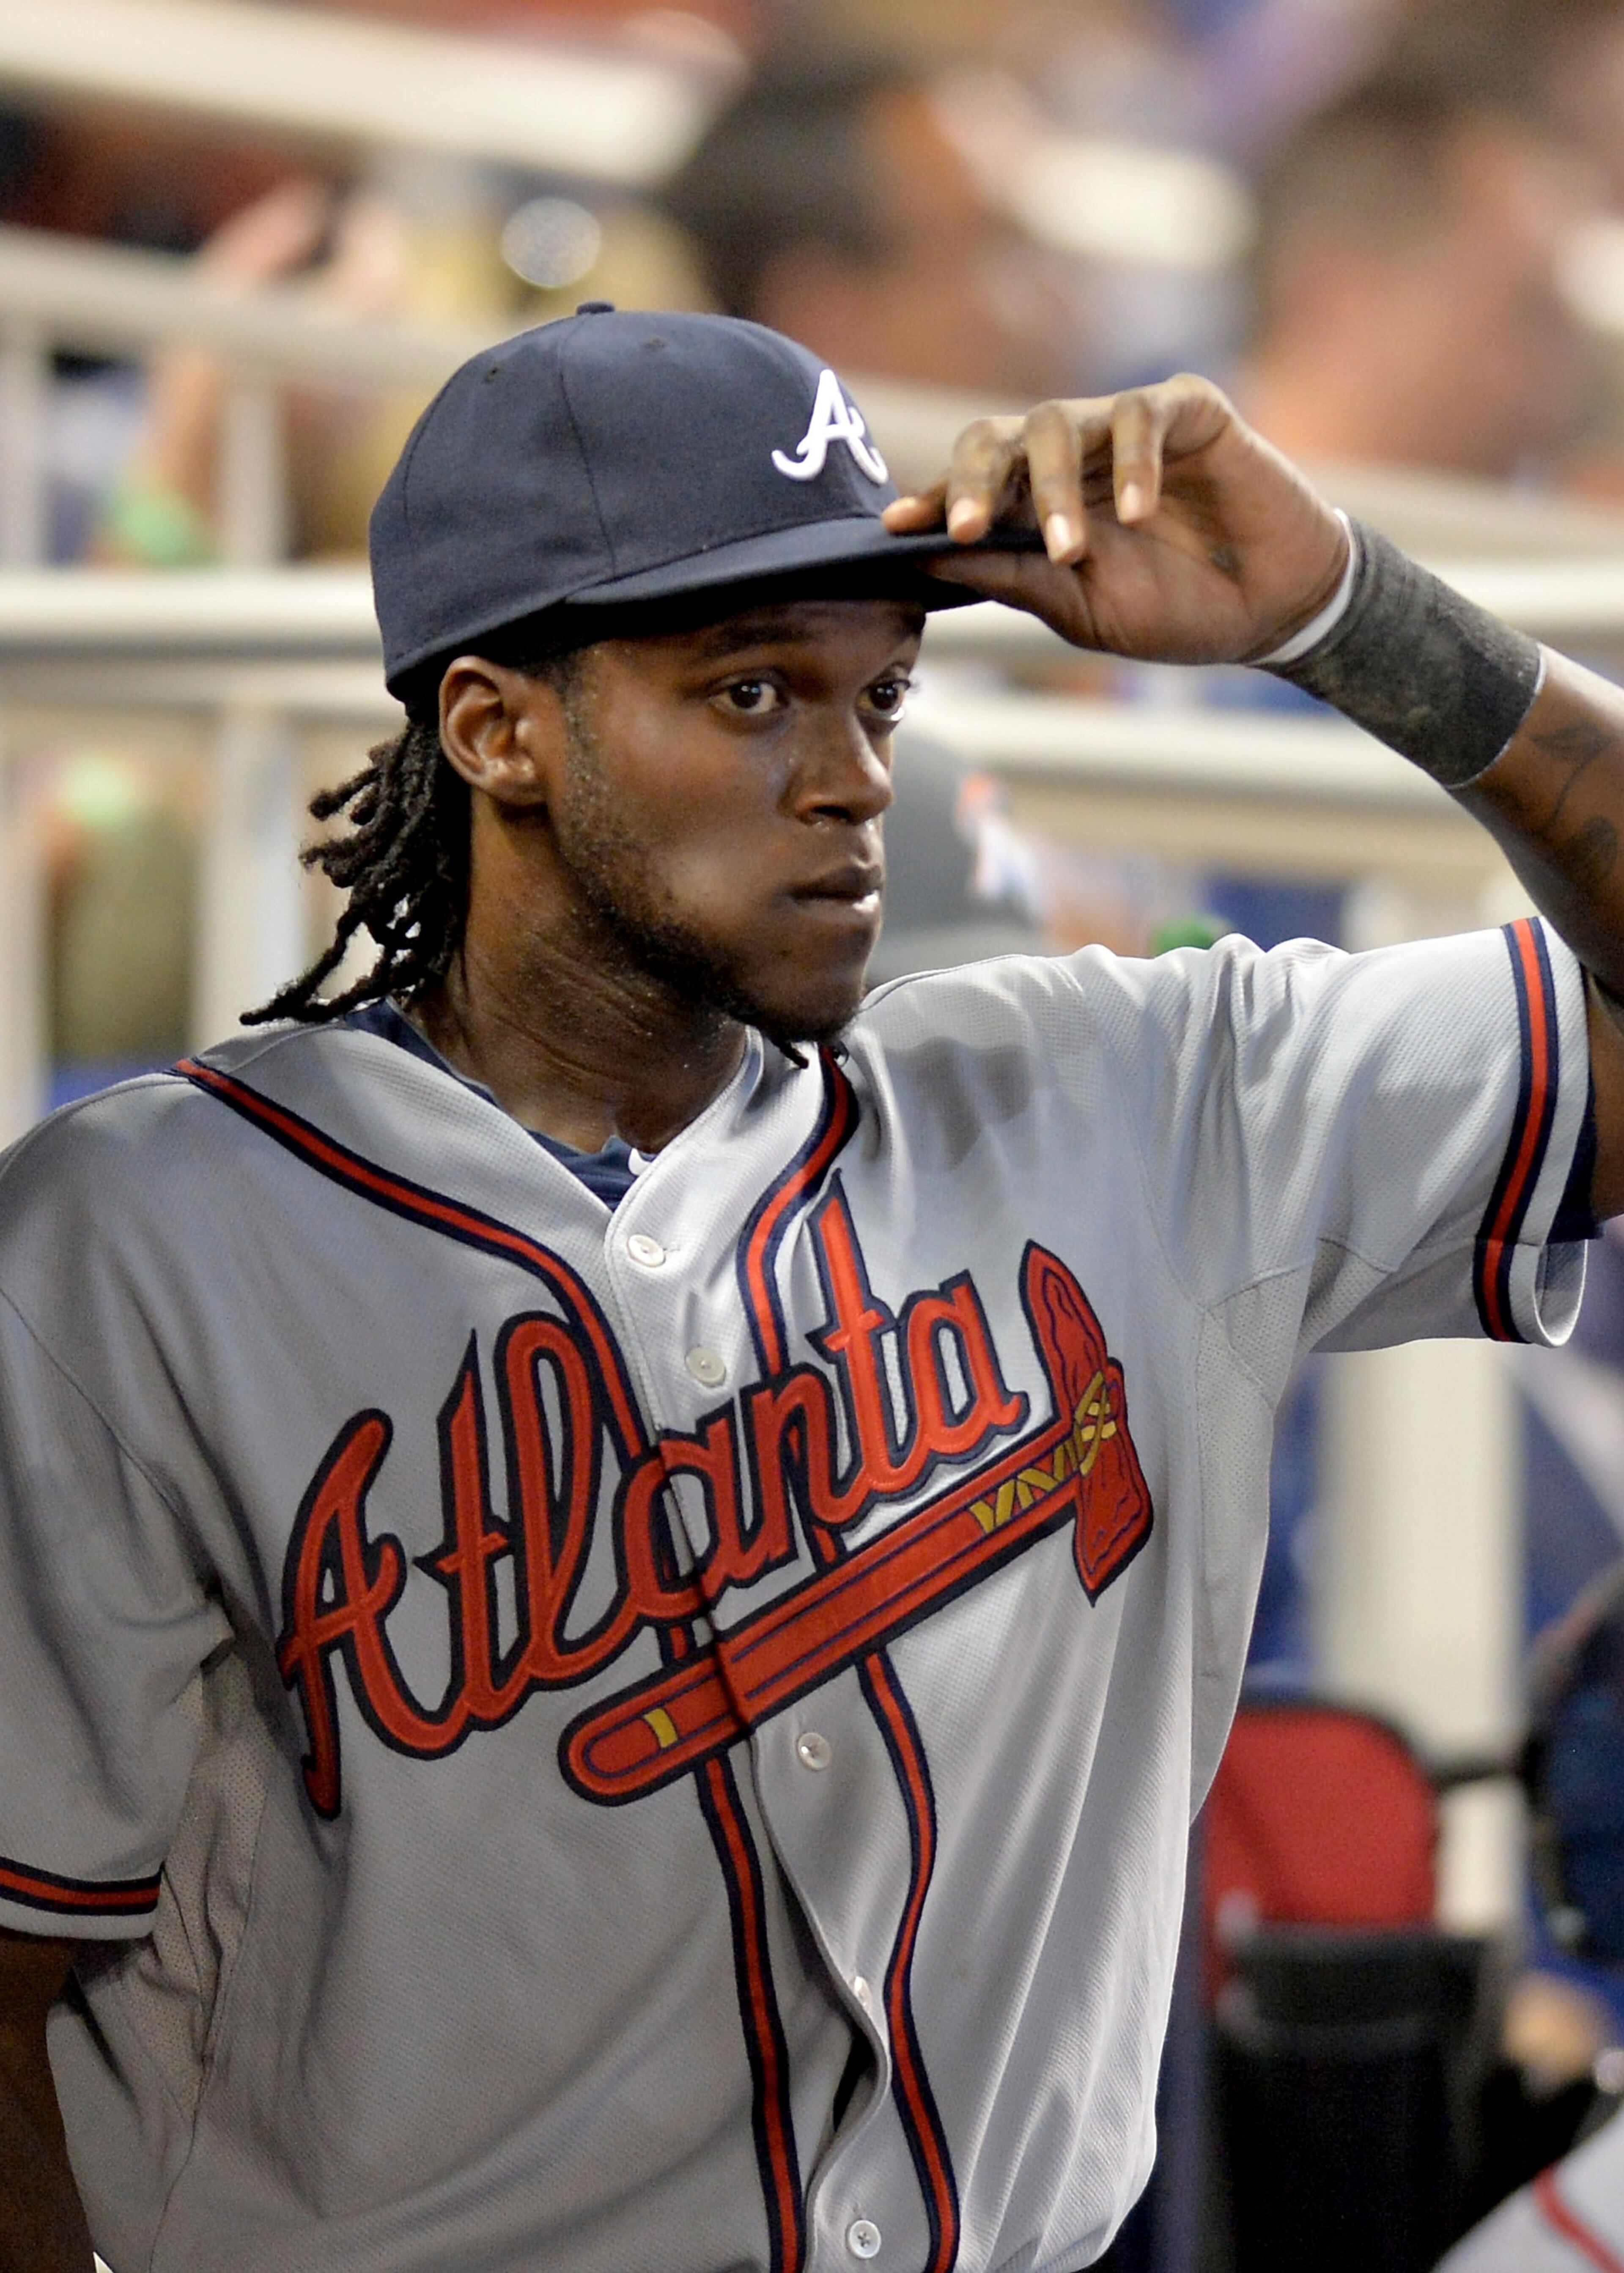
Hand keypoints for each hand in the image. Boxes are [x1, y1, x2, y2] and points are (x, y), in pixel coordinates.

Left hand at [882, 374, 1348, 666]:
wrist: (1273, 609)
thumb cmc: (1177, 610)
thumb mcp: (1082, 609)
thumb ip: (1011, 578)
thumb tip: (926, 558)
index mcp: (1040, 503)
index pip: (972, 485)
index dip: (932, 501)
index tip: (896, 530)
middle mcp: (1074, 457)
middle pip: (998, 437)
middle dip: (972, 481)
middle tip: (960, 528)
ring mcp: (1127, 428)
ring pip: (1058, 421)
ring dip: (1053, 486)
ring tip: (1067, 548)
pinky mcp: (1187, 410)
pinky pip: (1142, 415)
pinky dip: (1133, 464)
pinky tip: (1137, 514)